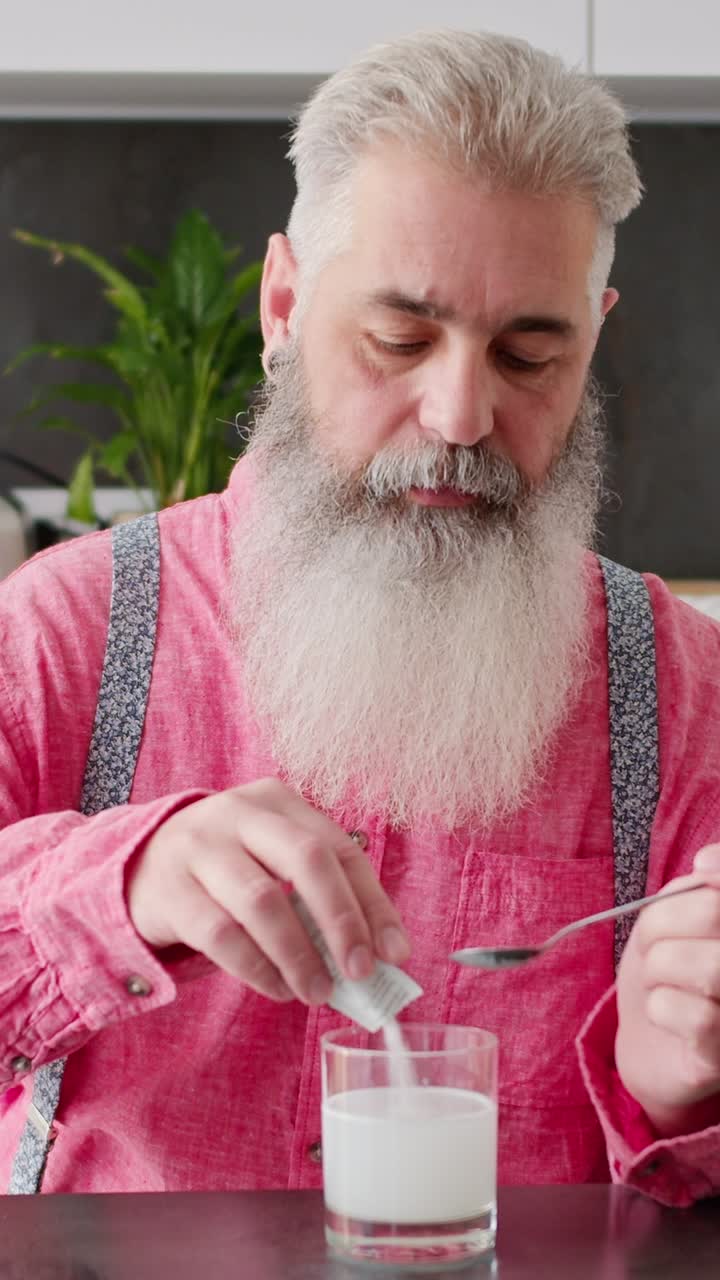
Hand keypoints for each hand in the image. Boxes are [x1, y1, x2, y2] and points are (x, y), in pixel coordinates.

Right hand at [126, 779, 409, 1005]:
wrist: (136, 867)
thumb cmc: (226, 869)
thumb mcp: (271, 860)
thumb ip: (318, 896)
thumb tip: (378, 955)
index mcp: (278, 801)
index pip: (340, 849)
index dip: (373, 903)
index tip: (395, 953)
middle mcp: (240, 813)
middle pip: (306, 860)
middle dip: (342, 920)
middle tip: (360, 972)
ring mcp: (200, 847)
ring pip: (263, 901)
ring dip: (299, 955)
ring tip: (317, 991)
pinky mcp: (170, 889)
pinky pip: (221, 935)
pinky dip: (257, 969)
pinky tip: (277, 988)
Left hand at [616, 843, 719, 1134]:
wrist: (649, 1042)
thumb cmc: (670, 967)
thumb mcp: (678, 912)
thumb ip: (703, 883)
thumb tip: (706, 863)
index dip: (718, 873)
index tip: (700, 871)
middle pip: (714, 914)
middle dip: (663, 924)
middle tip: (654, 944)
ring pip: (709, 968)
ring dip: (660, 968)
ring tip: (660, 981)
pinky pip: (694, 1016)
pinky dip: (661, 1007)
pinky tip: (666, 1015)